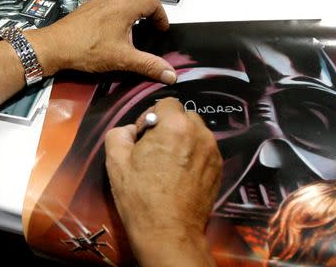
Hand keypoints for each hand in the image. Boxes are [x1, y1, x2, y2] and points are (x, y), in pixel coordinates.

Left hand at [26, 0, 175, 83]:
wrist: (55, 46)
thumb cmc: (89, 50)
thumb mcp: (122, 59)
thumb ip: (148, 65)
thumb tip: (172, 75)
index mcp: (125, 7)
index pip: (153, 2)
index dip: (161, 16)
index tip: (161, 31)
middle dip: (148, 2)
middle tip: (149, 21)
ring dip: (133, 1)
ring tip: (134, 22)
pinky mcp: (89, 4)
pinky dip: (119, 4)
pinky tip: (114, 24)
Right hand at [105, 98, 221, 266]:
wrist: (169, 233)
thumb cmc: (141, 197)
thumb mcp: (116, 161)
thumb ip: (119, 133)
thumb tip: (129, 130)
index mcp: (174, 126)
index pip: (166, 102)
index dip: (151, 116)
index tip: (143, 136)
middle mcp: (199, 134)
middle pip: (183, 116)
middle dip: (169, 126)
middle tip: (154, 149)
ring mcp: (212, 152)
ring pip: (195, 133)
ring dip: (182, 140)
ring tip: (168, 164)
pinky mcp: (219, 169)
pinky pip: (204, 151)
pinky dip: (192, 156)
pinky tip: (179, 175)